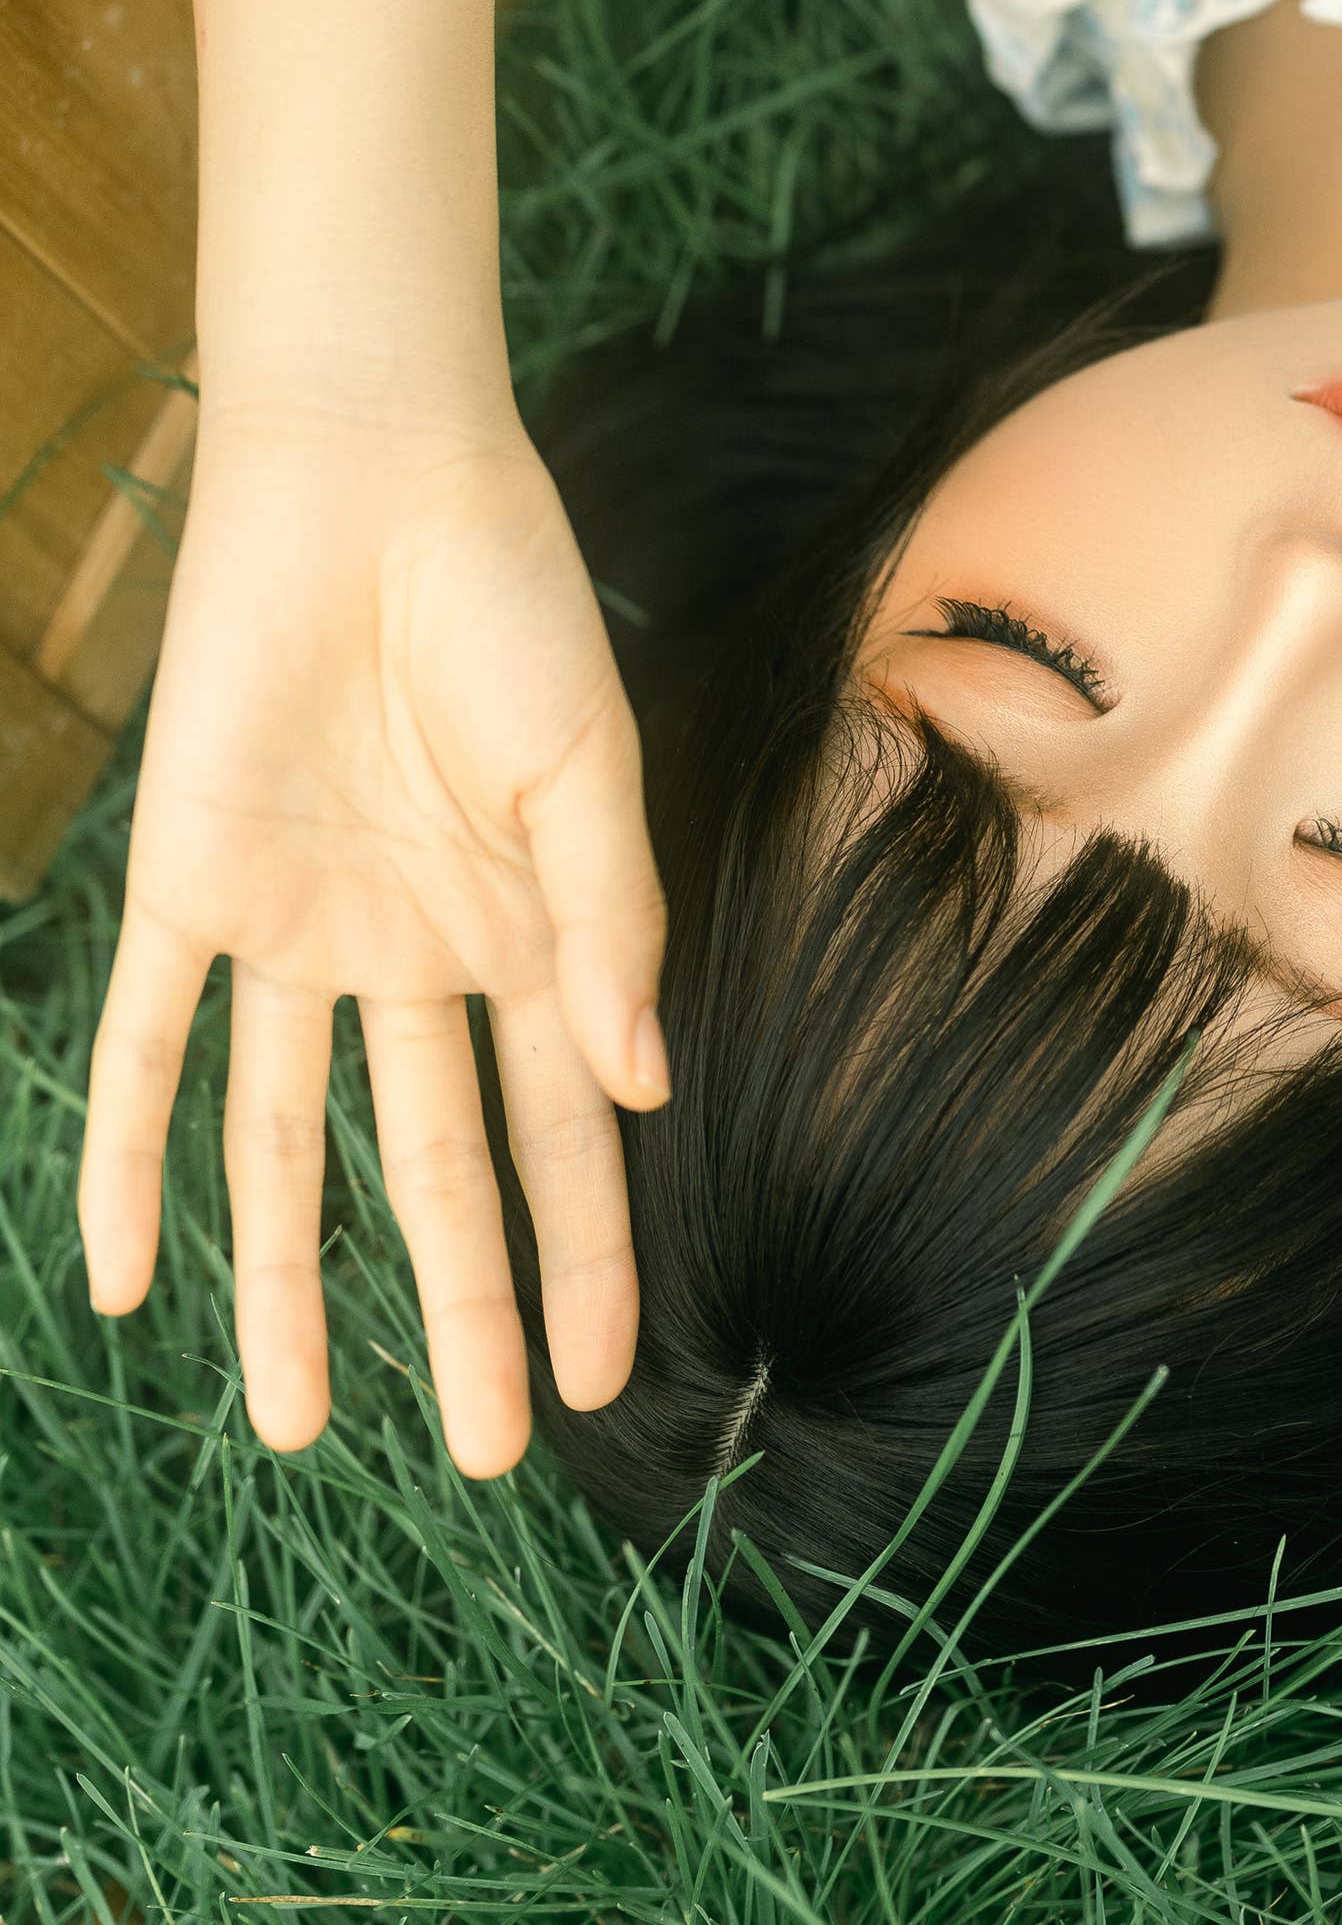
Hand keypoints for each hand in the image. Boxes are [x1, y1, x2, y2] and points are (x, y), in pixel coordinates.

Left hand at [77, 386, 667, 1468]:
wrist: (368, 473)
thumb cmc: (506, 598)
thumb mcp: (587, 762)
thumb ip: (607, 918)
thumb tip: (639, 1085)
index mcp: (526, 927)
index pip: (563, 1129)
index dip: (590, 1253)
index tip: (615, 1375)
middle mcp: (411, 953)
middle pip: (435, 1167)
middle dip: (467, 1311)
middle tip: (501, 1451)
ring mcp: (298, 929)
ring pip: (283, 1146)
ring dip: (290, 1286)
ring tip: (299, 1427)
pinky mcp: (189, 885)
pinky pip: (147, 1047)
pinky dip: (128, 1163)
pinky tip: (120, 1281)